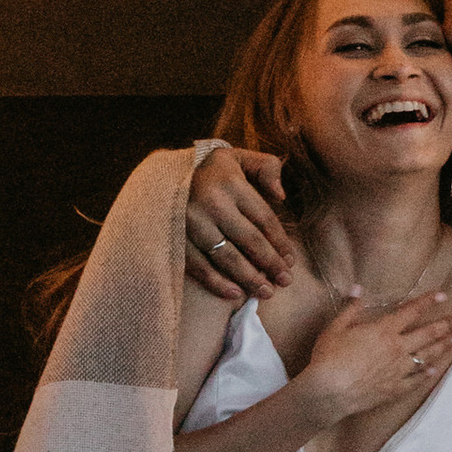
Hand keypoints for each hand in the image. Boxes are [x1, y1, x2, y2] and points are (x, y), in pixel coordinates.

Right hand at [186, 144, 293, 300]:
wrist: (161, 175)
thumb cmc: (209, 170)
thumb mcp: (237, 157)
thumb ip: (266, 168)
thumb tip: (281, 196)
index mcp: (230, 183)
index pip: (264, 218)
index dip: (280, 242)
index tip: (291, 260)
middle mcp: (211, 203)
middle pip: (249, 240)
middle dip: (271, 263)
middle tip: (286, 281)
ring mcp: (190, 223)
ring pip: (227, 257)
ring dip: (249, 278)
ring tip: (266, 292)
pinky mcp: (175, 239)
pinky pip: (199, 267)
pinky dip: (217, 283)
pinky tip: (235, 294)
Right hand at [295, 286, 451, 427]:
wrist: (328, 392)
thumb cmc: (328, 357)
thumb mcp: (335, 327)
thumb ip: (350, 308)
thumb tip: (358, 289)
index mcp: (383, 330)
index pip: (411, 311)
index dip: (427, 301)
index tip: (443, 295)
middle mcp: (396, 348)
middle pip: (428, 333)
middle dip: (449, 324)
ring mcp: (398, 370)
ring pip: (427, 356)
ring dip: (445, 346)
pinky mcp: (394, 389)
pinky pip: (415, 380)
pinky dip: (426, 374)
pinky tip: (435, 370)